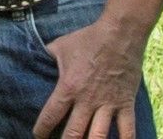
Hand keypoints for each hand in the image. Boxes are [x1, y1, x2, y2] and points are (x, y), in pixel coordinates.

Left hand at [33, 19, 145, 138]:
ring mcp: (108, 104)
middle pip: (73, 133)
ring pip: (98, 137)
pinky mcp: (126, 104)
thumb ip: (47, 56)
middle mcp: (87, 100)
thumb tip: (34, 57)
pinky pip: (128, 131)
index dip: (42, 130)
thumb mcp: (60, 46)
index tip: (38, 136)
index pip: (50, 116)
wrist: (120, 34)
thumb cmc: (88, 39)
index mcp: (68, 87)